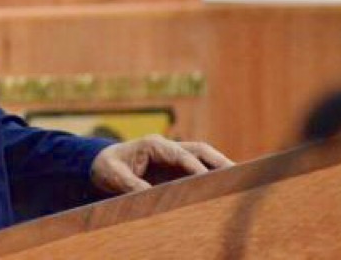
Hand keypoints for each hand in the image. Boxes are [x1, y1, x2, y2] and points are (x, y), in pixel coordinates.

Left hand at [89, 134, 232, 194]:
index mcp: (153, 145)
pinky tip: (224, 187)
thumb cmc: (106, 167)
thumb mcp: (113, 175)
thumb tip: (149, 196)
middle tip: (237, 174)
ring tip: (240, 181)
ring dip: (220, 167)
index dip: (195, 167)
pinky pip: (198, 169)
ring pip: (203, 157)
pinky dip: (212, 175)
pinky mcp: (176, 167)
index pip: (180, 155)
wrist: (100, 164)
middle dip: (218, 161)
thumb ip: (130, 185)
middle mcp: (167, 147)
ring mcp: (173, 156)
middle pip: (199, 150)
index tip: (208, 179)